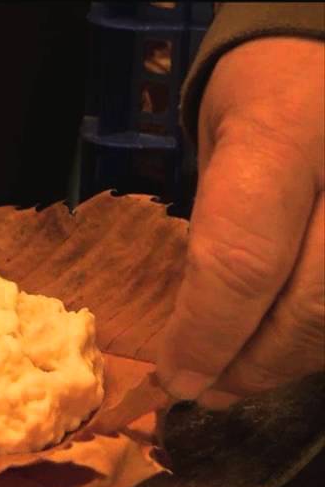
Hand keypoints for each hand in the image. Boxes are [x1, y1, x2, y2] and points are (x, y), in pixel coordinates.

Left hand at [157, 37, 324, 408]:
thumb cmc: (264, 96)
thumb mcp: (220, 152)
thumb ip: (215, 239)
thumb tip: (191, 346)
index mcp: (280, 133)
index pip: (243, 261)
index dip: (208, 335)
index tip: (176, 377)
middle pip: (312, 306)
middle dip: (253, 364)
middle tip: (207, 390)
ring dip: (292, 361)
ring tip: (241, 376)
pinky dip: (320, 338)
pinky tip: (290, 347)